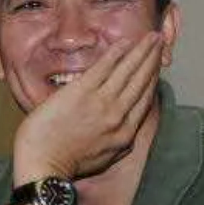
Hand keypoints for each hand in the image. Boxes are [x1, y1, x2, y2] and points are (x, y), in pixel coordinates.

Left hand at [13, 32, 162, 182]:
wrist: (44, 167)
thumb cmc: (66, 165)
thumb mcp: (104, 157)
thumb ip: (118, 140)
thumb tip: (125, 126)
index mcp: (125, 135)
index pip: (145, 100)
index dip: (153, 79)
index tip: (157, 65)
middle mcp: (119, 117)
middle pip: (141, 82)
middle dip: (152, 59)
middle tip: (159, 41)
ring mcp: (101, 103)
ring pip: (128, 71)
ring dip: (141, 51)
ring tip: (150, 37)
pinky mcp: (81, 93)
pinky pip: (104, 68)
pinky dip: (116, 53)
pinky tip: (124, 43)